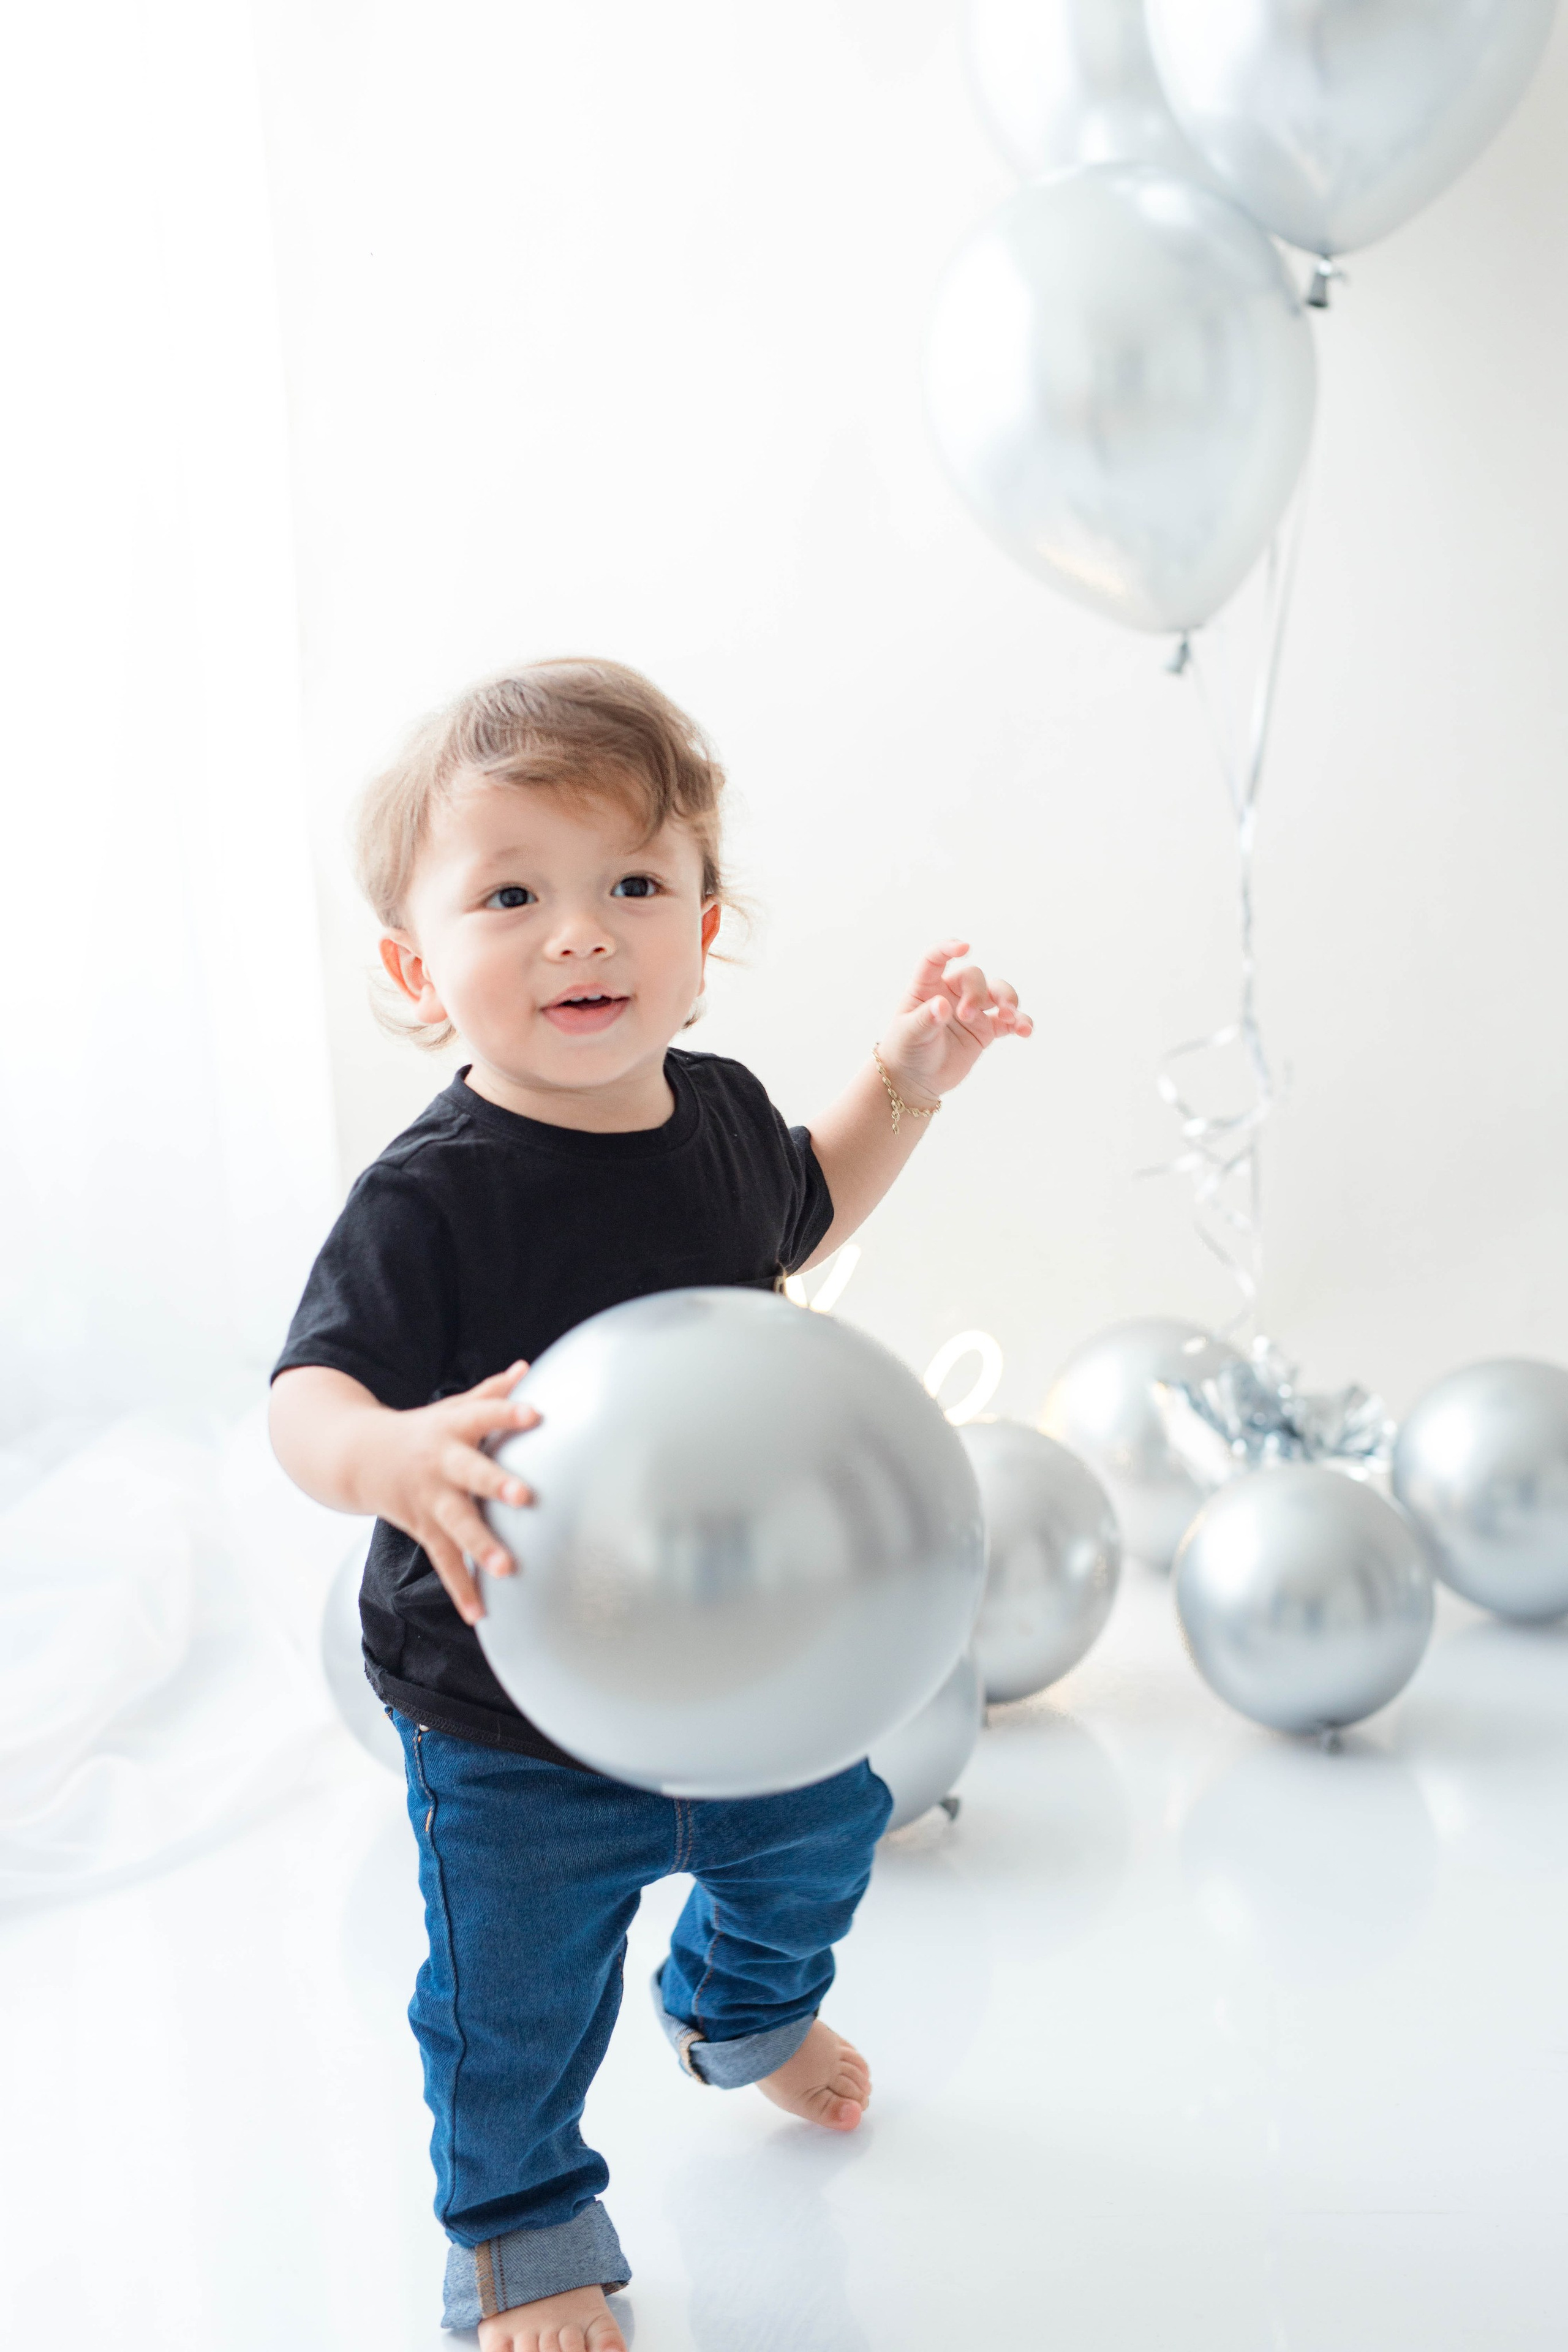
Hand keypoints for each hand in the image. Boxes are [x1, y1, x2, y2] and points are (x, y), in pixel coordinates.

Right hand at [360, 1361, 539, 1627]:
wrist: (357, 1458)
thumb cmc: (421, 1430)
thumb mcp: (451, 1409)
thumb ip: (491, 1394)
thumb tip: (525, 1368)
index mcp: (451, 1429)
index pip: (483, 1416)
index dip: (508, 1414)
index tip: (536, 1414)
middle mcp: (440, 1465)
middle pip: (471, 1474)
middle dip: (496, 1485)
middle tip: (525, 1497)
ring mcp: (430, 1500)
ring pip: (456, 1525)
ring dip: (480, 1547)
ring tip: (507, 1568)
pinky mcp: (423, 1528)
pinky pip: (444, 1562)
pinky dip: (460, 1589)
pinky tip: (478, 1615)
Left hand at [876, 938, 1031, 1105]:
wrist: (916, 1080)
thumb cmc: (906, 1051)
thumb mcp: (910, 1035)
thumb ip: (926, 1019)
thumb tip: (943, 1005)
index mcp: (927, 987)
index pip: (936, 959)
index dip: (949, 949)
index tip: (965, 947)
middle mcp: (952, 993)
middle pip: (974, 977)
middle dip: (976, 993)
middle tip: (966, 1016)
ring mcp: (972, 1010)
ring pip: (997, 993)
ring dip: (1007, 1000)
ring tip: (1009, 1017)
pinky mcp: (986, 1030)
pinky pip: (1008, 1021)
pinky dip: (1019, 1023)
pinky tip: (1025, 1031)